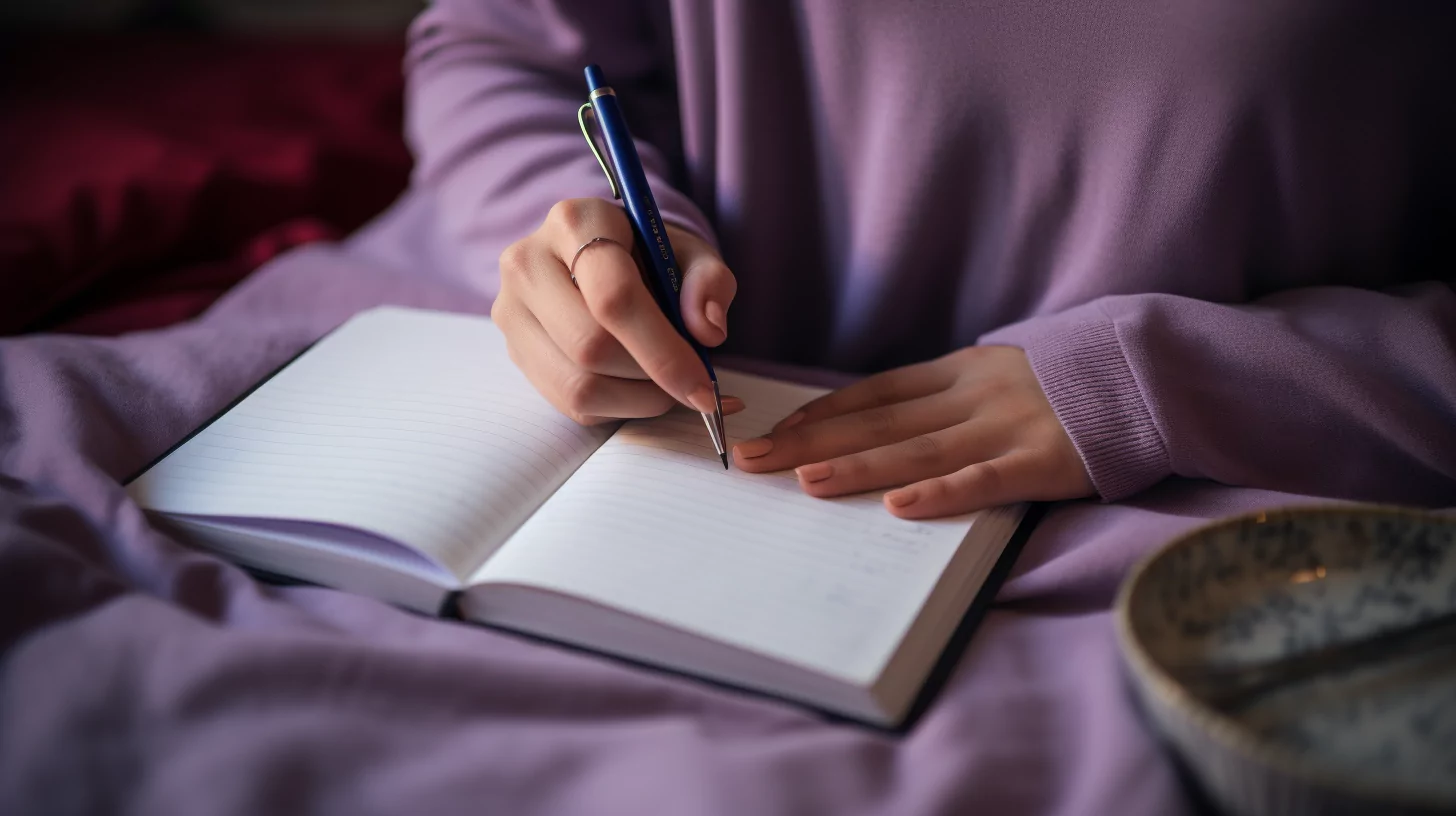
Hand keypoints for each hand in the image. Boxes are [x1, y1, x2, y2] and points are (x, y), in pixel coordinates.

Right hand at [492, 198, 741, 423]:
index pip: (614, 296)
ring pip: (577, 384)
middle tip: (690, 383)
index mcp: (576, 222)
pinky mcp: (514, 349)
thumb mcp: (691, 254)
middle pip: (590, 346)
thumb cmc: (651, 256)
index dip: (663, 351)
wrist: (602, 257)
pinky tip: (638, 388)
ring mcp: (512, 310)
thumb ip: (709, 282)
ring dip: (635, 398)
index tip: (703, 387)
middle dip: (650, 376)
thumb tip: (707, 331)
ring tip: (665, 383)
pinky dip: (616, 407)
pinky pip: (567, 402)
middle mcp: (529, 263)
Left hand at [732, 346, 1094, 517]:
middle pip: (878, 422)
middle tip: (753, 459)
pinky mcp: (1043, 461)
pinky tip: (898, 506)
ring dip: (859, 466)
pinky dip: (939, 493)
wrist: (1147, 374)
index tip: (773, 431)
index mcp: (959, 373)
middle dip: (810, 440)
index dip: (821, 412)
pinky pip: (983, 480)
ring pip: (918, 450)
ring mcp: (1006, 426)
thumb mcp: (997, 373)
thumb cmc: (1065, 383)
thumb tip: (876, 421)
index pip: (874, 394)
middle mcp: (972, 396)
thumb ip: (943, 394)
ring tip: (806, 481)